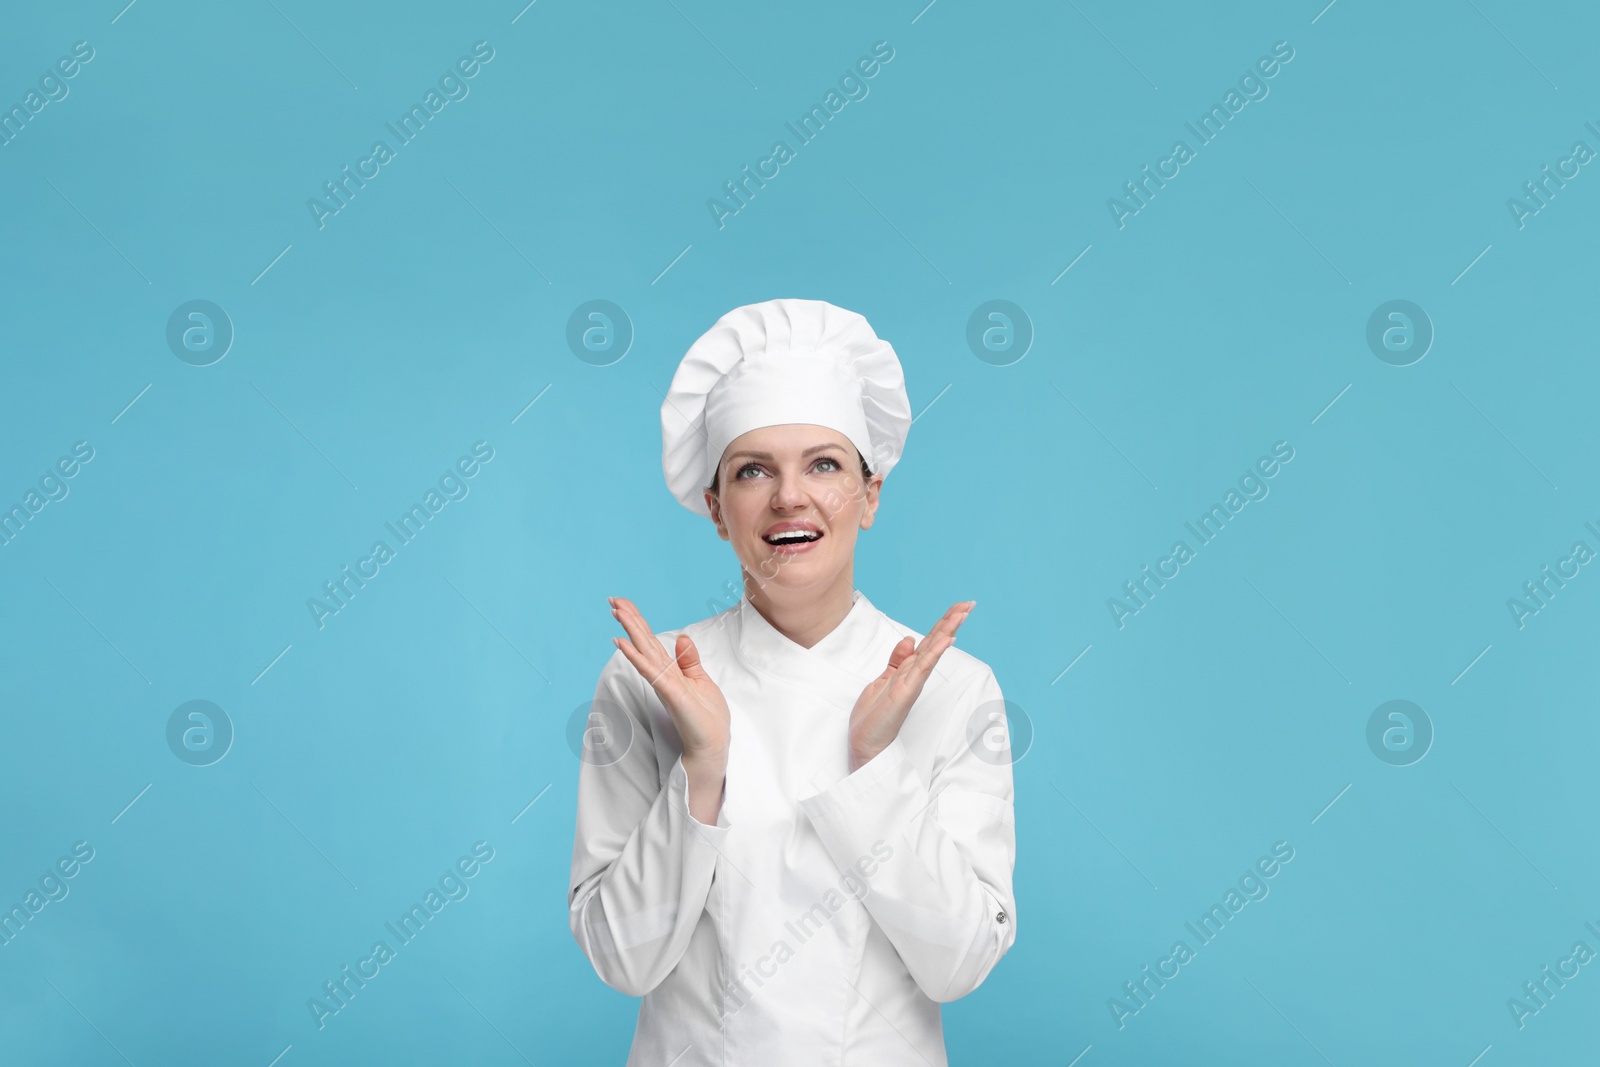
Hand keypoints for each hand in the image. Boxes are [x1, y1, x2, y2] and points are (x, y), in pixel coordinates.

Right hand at [609, 597, 730, 763]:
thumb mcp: (701, 681)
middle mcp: (663, 675)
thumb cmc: (706, 717)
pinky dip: (636, 657)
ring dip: (630, 630)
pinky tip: (622, 643)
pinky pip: (651, 671)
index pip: (651, 641)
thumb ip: (689, 660)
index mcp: (670, 671)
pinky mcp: (671, 693)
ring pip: (644, 651)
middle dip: (629, 620)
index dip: (638, 621)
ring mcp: (664, 683)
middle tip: (612, 599)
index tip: (624, 603)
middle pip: (643, 642)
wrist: (712, 744)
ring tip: (616, 611)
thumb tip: (682, 637)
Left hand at [848, 601, 974, 772]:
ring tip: (963, 613)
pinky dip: (935, 653)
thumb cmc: (874, 717)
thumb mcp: (882, 681)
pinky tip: (947, 639)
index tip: (958, 607)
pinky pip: (923, 668)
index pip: (929, 641)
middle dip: (951, 621)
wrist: (866, 745)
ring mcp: (912, 682)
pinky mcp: (906, 691)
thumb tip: (910, 639)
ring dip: (948, 630)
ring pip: (933, 650)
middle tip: (970, 603)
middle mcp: (914, 674)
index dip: (942, 623)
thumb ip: (896, 660)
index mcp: (909, 670)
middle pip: (936, 642)